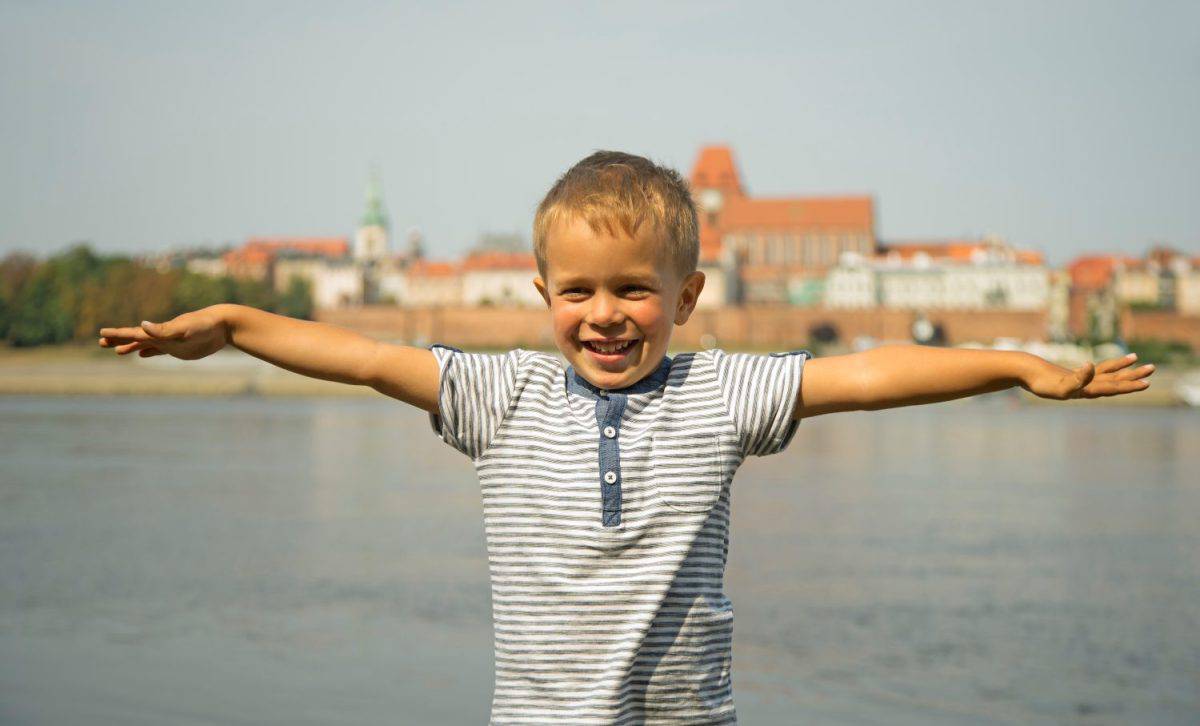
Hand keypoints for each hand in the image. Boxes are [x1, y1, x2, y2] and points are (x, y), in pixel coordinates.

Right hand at [98, 307, 229, 360]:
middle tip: (101, 342)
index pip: (134, 333)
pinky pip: (160, 350)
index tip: (101, 333)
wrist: (223, 325)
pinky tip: (143, 354)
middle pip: (135, 339)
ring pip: (145, 345)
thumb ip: (163, 329)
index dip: (117, 334)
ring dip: (131, 347)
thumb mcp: (184, 329)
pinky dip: (149, 352)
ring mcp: (170, 342)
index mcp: (160, 331)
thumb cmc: (205, 325)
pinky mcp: (180, 348)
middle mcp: (162, 336)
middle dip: (118, 340)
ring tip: (118, 351)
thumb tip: (142, 326)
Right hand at [1022, 352, 1154, 399]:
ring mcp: (1084, 380)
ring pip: (1110, 375)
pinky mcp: (1078, 374)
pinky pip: (1099, 370)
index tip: (1146, 383)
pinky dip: (1110, 366)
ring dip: (1126, 370)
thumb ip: (1077, 377)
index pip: (1113, 388)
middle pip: (1116, 382)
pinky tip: (1117, 363)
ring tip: (1140, 361)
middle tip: (1152, 369)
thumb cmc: (1040, 380)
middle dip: (1134, 377)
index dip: (1129, 386)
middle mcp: (1088, 386)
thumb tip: (1092, 366)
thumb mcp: (1059, 383)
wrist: (1025, 373)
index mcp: (1087, 390)